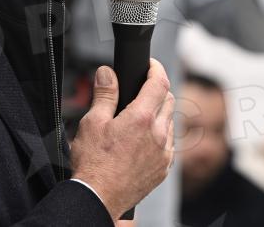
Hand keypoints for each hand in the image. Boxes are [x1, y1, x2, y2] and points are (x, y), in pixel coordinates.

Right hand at [71, 58, 174, 219]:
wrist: (98, 197)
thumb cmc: (93, 163)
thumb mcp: (93, 122)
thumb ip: (105, 94)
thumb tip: (107, 72)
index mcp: (142, 118)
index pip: (159, 83)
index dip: (155, 68)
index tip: (150, 65)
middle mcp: (158, 134)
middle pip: (168, 100)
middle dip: (157, 90)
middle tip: (140, 90)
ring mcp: (164, 153)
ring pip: (170, 122)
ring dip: (159, 114)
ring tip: (138, 118)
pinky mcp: (163, 168)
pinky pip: (169, 144)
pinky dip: (160, 135)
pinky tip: (143, 140)